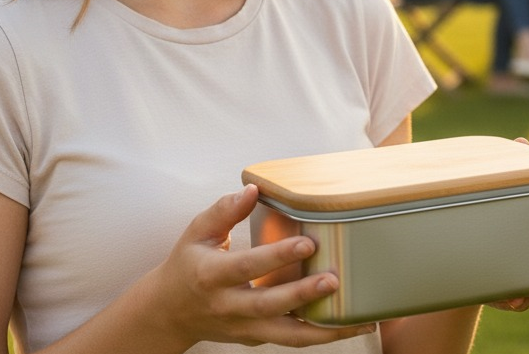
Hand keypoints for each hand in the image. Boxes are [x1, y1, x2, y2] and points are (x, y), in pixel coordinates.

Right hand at [148, 185, 374, 347]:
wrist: (170, 312)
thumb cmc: (188, 264)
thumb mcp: (197, 232)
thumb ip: (224, 210)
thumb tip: (253, 189)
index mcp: (211, 275)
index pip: (247, 266)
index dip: (277, 256)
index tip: (307, 244)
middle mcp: (228, 306)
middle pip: (269, 305)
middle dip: (303, 294)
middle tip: (334, 280)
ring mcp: (244, 327)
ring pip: (286, 335)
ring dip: (323, 330)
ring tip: (358, 320)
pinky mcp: (256, 338)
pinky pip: (291, 339)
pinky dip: (321, 336)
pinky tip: (351, 326)